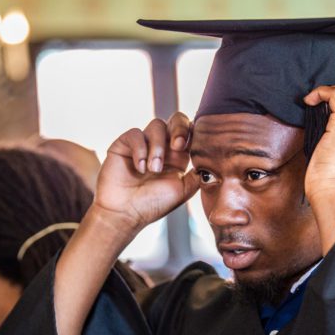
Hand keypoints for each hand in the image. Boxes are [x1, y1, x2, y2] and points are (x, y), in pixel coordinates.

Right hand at [94, 112, 199, 234]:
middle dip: (180, 128)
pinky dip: (140, 150)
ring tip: (154, 170)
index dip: (193, 134)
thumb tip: (210, 162)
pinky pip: (136, 134)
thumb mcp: (182, 191)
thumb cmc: (152, 205)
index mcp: (178, 157)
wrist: (125, 214)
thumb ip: (197, 175)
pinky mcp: (124, 145)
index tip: (189, 148)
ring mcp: (143, 144)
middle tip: (178, 146)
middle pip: (176, 120)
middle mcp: (162, 147)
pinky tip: (140, 168)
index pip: (190, 133)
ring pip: (157, 125)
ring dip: (158, 147)